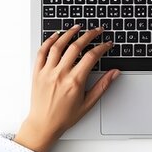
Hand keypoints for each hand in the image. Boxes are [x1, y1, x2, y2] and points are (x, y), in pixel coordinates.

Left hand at [14, 24, 119, 151]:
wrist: (43, 124)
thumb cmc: (64, 116)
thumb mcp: (88, 103)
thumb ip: (102, 86)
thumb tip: (114, 73)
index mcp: (75, 82)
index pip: (91, 57)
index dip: (102, 47)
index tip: (107, 44)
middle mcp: (60, 74)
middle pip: (76, 46)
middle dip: (89, 35)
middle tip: (96, 30)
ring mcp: (47, 72)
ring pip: (58, 46)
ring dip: (68, 33)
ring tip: (77, 27)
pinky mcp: (37, 72)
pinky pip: (42, 52)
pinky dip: (49, 41)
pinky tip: (56, 36)